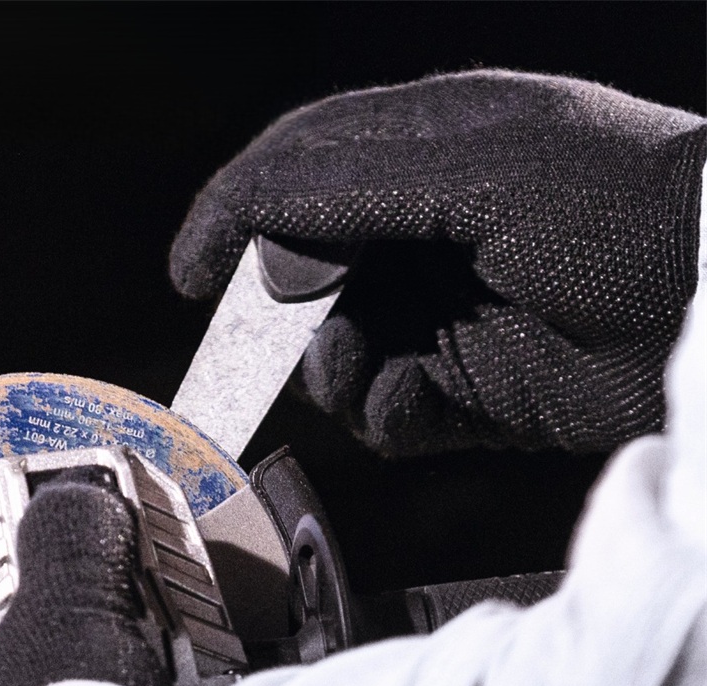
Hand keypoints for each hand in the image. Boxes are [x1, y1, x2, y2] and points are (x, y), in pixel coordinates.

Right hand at [171, 70, 705, 454]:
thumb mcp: (477, 163)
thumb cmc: (612, 206)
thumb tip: (249, 211)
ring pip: (330, 356)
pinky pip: (381, 413)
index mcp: (422, 155)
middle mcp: (419, 238)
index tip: (189, 276)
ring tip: (362, 365)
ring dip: (330, 369)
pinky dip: (381, 411)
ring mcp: (438, 319)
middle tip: (260, 340)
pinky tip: (413, 398)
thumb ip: (350, 181)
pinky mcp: (462, 393)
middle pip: (300, 276)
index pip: (295, 173)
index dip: (231, 218)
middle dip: (274, 313)